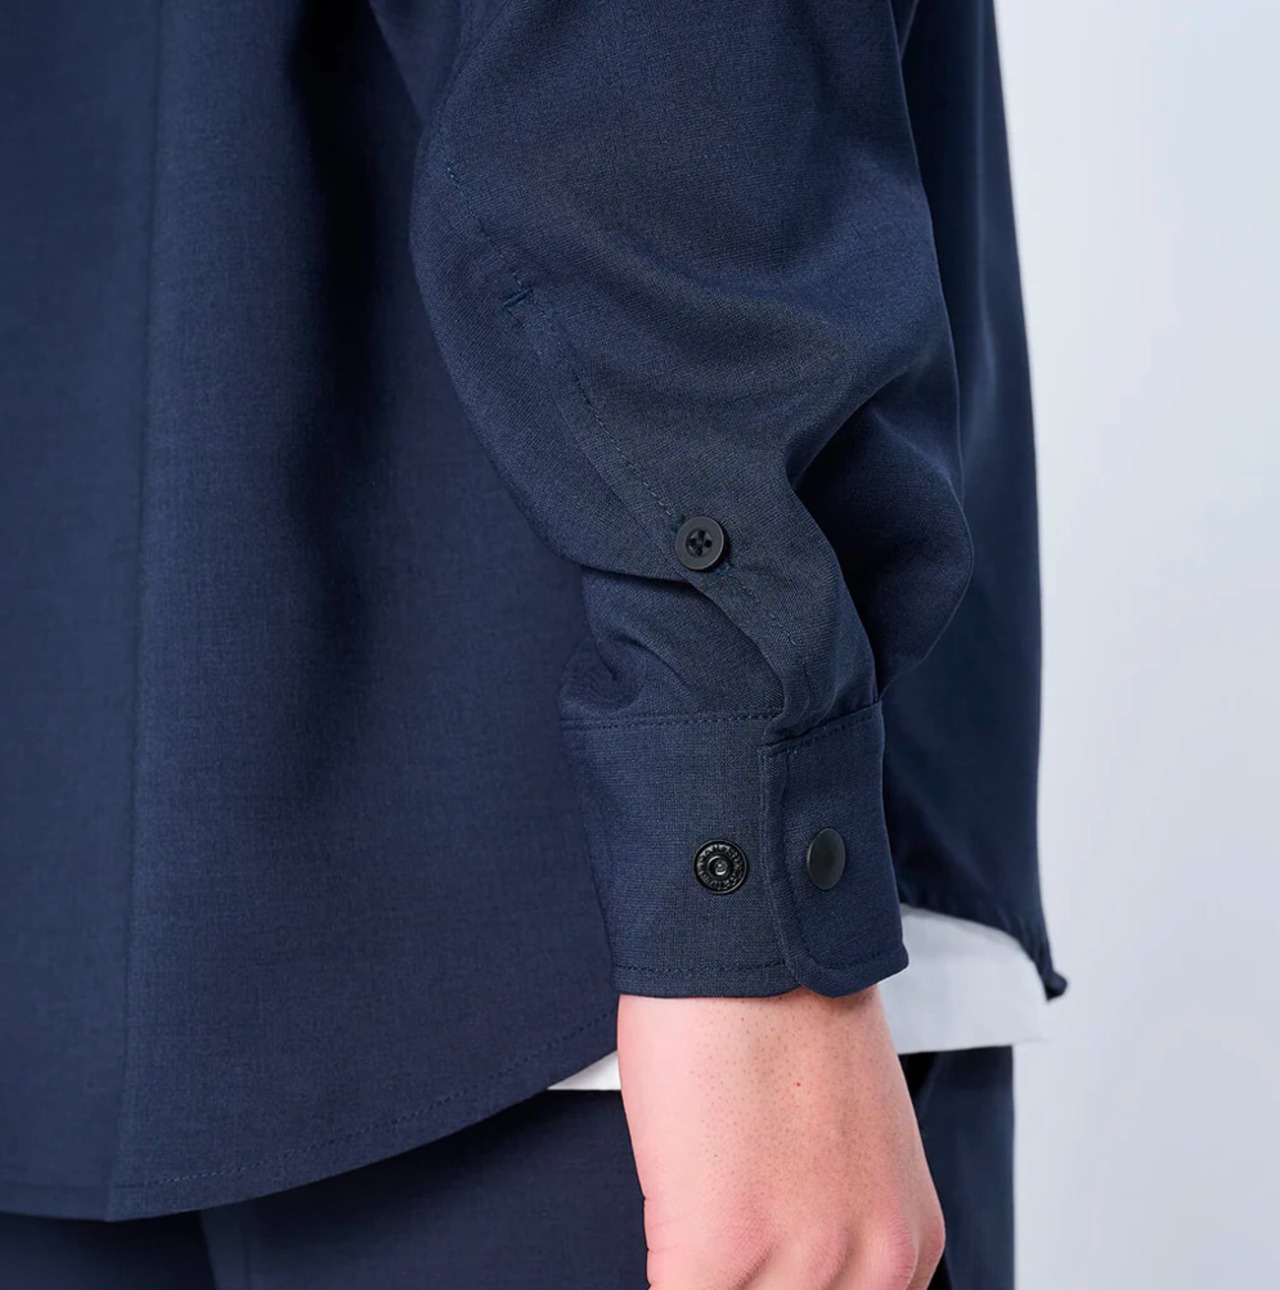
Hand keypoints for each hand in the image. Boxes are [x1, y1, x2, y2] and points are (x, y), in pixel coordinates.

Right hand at [616, 984, 943, 1288]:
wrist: (750, 937)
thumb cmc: (784, 1014)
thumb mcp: (850, 1142)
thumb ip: (832, 1221)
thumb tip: (775, 1263)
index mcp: (909, 1244)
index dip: (776, 1284)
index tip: (750, 1266)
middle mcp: (875, 1265)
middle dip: (742, 1278)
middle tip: (716, 1242)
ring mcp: (802, 1262)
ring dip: (699, 1273)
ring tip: (683, 1223)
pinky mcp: (721, 1249)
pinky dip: (660, 1269)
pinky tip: (661, 1223)